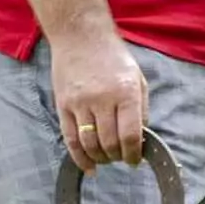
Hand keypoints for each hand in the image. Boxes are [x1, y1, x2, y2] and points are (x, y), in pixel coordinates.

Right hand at [51, 26, 149, 170]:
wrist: (80, 37)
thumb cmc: (114, 58)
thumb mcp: (138, 80)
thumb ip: (141, 110)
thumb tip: (141, 139)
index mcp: (126, 93)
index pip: (130, 135)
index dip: (133, 154)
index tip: (135, 161)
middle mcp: (102, 100)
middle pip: (109, 143)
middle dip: (118, 157)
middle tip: (122, 159)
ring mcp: (79, 103)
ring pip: (89, 143)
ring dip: (100, 158)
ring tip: (107, 159)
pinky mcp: (63, 105)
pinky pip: (69, 138)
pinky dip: (79, 156)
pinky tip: (88, 166)